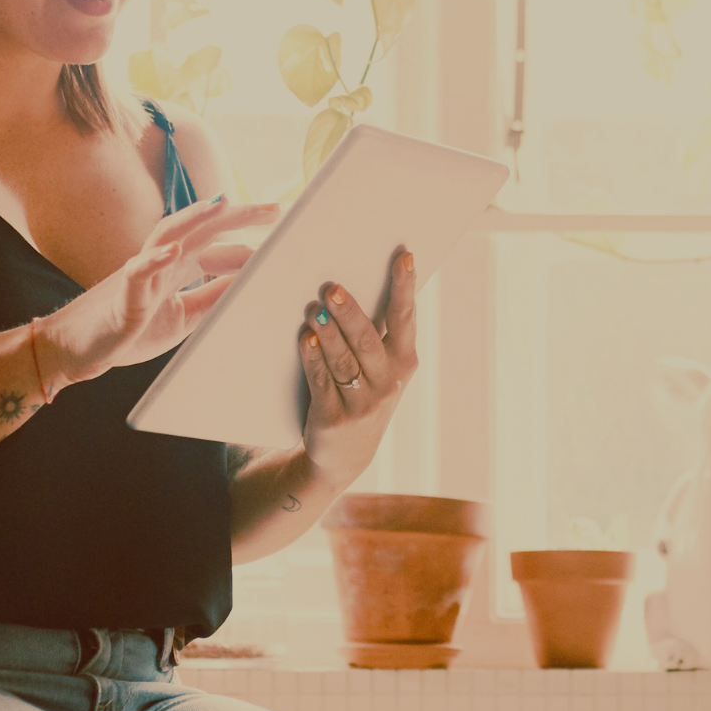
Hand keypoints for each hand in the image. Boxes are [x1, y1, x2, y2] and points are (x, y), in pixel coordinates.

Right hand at [44, 195, 277, 388]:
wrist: (79, 349)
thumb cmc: (131, 328)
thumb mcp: (185, 315)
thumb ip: (213, 297)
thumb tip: (248, 282)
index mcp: (177, 266)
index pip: (218, 244)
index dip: (250, 240)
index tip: (284, 232)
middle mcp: (161, 262)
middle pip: (201, 229)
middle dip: (236, 216)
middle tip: (274, 208)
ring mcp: (141, 274)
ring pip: (168, 237)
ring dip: (195, 219)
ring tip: (223, 204)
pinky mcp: (123, 296)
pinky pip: (137, 274)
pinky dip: (154, 261)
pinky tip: (173, 252)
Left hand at [299, 248, 417, 486]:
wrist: (343, 454)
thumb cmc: (360, 393)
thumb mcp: (379, 369)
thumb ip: (375, 332)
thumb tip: (352, 283)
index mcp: (403, 362)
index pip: (405, 318)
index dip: (405, 286)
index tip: (404, 255)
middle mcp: (387, 383)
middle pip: (368, 340)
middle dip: (351, 312)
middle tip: (333, 287)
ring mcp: (362, 404)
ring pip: (344, 360)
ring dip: (328, 333)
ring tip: (314, 309)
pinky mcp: (333, 418)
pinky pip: (321, 381)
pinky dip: (313, 359)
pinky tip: (305, 339)